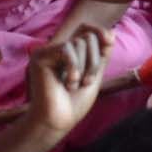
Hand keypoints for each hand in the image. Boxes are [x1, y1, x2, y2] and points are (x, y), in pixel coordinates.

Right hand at [22, 25, 113, 141]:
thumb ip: (101, 55)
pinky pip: (66, 48)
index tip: (110, 41)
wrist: (57, 121)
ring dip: (84, 67)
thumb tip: (111, 33)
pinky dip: (73, 66)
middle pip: (86, 36)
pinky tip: (69, 82)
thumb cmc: (74, 104)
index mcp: (69, 54)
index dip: (99, 31)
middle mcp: (57, 50)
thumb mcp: (94, 75)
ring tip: (75, 85)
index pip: (85, 30)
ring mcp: (47, 52)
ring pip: (78, 42)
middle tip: (87, 82)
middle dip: (94, 60)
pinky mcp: (40, 56)